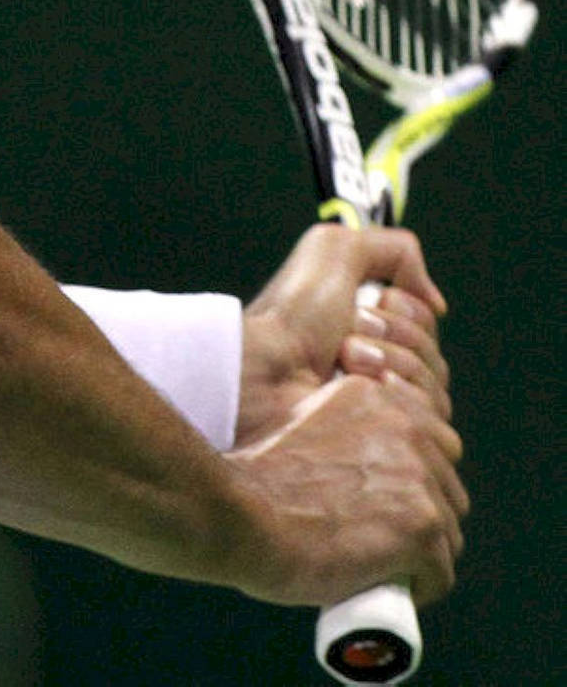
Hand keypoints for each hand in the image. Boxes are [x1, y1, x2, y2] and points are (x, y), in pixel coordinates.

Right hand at [224, 368, 466, 607]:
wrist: (240, 514)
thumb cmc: (255, 480)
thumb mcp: (299, 422)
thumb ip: (340, 428)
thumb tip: (363, 465)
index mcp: (373, 395)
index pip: (428, 438)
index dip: (410, 475)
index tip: (384, 500)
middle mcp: (403, 424)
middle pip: (446, 482)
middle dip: (421, 512)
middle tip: (381, 537)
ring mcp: (417, 475)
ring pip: (448, 529)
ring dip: (421, 552)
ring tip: (380, 566)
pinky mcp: (421, 525)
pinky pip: (442, 571)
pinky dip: (419, 586)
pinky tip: (387, 587)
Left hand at [236, 224, 450, 445]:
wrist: (263, 370)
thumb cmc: (291, 315)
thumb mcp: (336, 251)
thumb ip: (397, 251)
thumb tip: (436, 302)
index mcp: (377, 335)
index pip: (430, 331)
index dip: (407, 314)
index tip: (364, 307)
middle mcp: (384, 377)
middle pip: (436, 363)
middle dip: (396, 339)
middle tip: (345, 339)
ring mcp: (384, 417)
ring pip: (435, 394)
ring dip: (391, 365)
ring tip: (343, 362)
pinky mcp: (386, 449)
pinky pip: (429, 427)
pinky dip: (397, 399)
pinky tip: (356, 390)